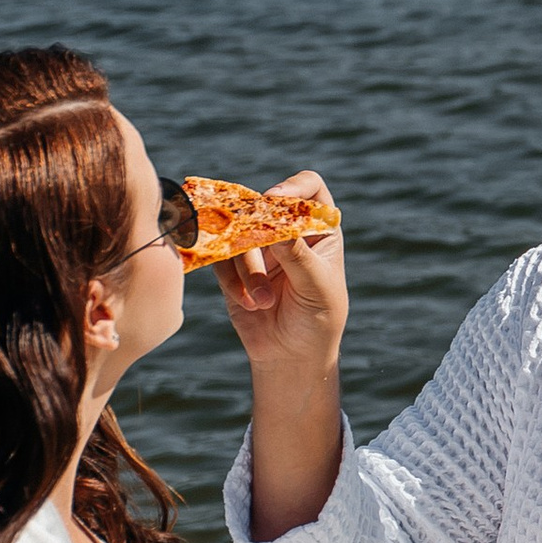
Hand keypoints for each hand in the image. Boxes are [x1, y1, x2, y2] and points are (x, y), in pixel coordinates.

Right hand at [215, 171, 348, 381]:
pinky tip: (249, 303)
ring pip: (240, 237)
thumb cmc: (318, 319)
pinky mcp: (234, 269)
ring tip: (264, 300)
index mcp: (319, 229)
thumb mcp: (316, 286)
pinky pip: (222, 261)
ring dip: (249, 270)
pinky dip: (233, 281)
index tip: (277, 197)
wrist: (291, 356)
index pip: (310, 190)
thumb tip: (276, 223)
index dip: (294, 187)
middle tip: (255, 246)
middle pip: (264, 208)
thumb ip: (297, 255)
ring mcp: (259, 249)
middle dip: (258, 231)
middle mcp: (288, 232)